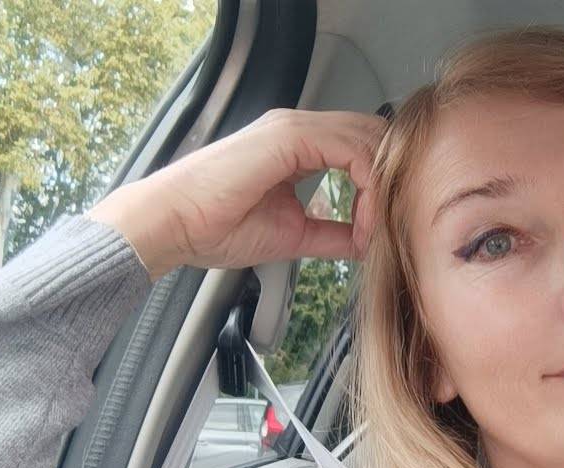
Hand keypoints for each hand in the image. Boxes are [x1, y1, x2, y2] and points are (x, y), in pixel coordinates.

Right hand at [87, 109, 383, 280]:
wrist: (173, 225)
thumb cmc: (214, 228)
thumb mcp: (292, 234)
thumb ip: (332, 234)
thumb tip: (367, 243)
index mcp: (296, 147)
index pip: (361, 149)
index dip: (379, 190)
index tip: (372, 236)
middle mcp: (298, 128)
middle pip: (373, 137)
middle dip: (389, 183)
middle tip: (388, 227)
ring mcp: (294, 127)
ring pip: (370, 139)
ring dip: (382, 188)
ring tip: (373, 230)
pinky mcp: (290, 135)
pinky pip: (354, 151)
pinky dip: (368, 188)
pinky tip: (361, 222)